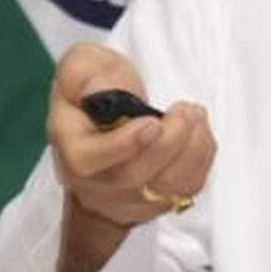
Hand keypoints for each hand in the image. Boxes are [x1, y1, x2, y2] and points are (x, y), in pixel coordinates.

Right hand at [46, 42, 214, 271]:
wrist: (108, 127)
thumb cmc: (95, 94)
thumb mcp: (82, 67)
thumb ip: (82, 69)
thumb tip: (100, 90)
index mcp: (70, 145)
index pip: (85, 160)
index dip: (122, 145)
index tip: (152, 123)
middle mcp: (92, 181)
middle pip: (132, 178)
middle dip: (169, 142)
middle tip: (184, 111)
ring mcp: (124, 199)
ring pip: (164, 190)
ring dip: (191, 150)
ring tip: (194, 115)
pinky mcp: (153, 204)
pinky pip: (184, 191)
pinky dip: (200, 160)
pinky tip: (198, 133)